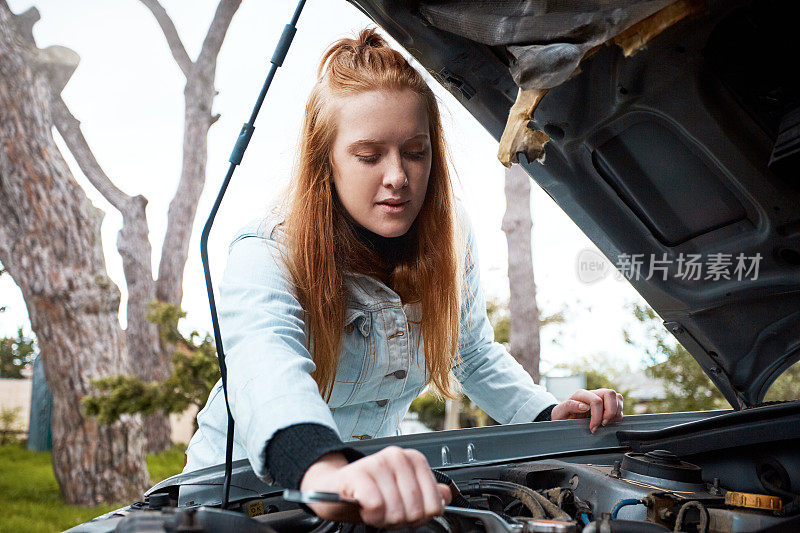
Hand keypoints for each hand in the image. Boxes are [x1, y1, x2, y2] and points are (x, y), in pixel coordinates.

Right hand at [299, 446, 451, 528]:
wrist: (332, 488)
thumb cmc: (368, 492)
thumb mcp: (402, 494)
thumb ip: (427, 494)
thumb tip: (446, 496)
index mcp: (414, 460)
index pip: (434, 504)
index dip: (420, 517)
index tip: (405, 511)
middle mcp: (398, 456)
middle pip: (416, 510)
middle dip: (400, 520)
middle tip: (385, 511)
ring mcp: (378, 462)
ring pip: (396, 510)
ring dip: (383, 519)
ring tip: (373, 509)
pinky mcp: (359, 474)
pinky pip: (376, 505)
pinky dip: (371, 515)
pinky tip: (364, 507)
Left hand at [550, 388, 623, 432]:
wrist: (563, 419)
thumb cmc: (562, 416)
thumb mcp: (560, 412)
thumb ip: (569, 406)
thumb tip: (583, 406)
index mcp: (581, 395)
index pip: (596, 401)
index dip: (597, 416)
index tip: (592, 428)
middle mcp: (593, 394)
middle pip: (610, 394)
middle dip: (610, 411)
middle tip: (603, 424)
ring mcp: (601, 398)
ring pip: (617, 398)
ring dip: (615, 413)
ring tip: (606, 423)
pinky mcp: (607, 405)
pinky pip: (619, 405)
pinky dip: (618, 415)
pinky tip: (609, 422)